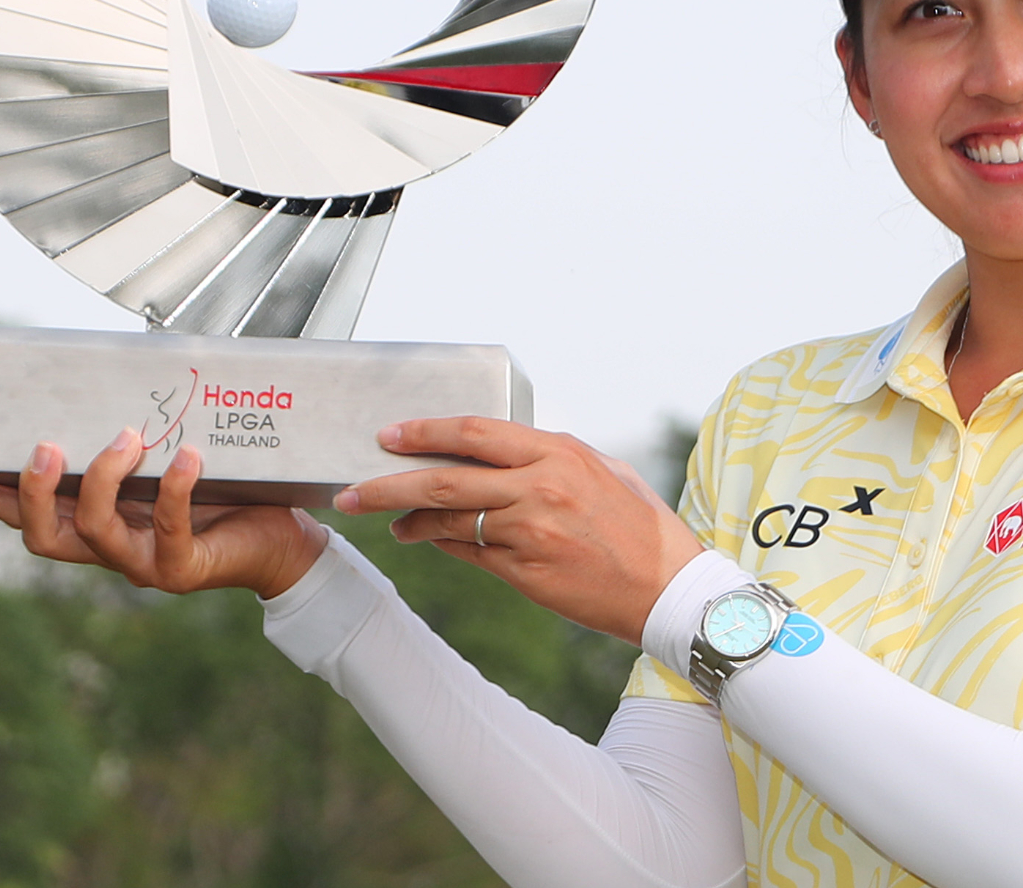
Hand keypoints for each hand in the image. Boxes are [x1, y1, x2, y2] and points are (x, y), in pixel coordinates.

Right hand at [0, 429, 326, 598]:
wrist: (282, 539)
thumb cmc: (227, 490)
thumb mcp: (169, 456)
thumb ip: (137, 425)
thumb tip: (127, 353)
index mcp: (95, 522)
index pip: (25, 516)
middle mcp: (109, 549)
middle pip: (42, 537)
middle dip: (30, 493)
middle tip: (43, 446)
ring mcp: (143, 564)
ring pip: (95, 533)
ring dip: (102, 481)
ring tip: (126, 436)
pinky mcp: (183, 570)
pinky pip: (169, 530)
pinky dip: (175, 489)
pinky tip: (187, 455)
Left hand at [334, 417, 705, 644]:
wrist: (669, 589)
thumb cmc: (641, 527)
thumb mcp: (602, 471)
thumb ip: (551, 457)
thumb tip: (504, 451)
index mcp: (558, 454)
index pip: (474, 433)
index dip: (424, 432)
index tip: (389, 435)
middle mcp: (539, 489)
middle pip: (445, 481)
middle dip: (388, 484)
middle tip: (353, 488)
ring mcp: (530, 533)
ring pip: (449, 522)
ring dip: (409, 520)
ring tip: (386, 520)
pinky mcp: (525, 573)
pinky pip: (468, 554)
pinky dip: (440, 544)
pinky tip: (423, 540)